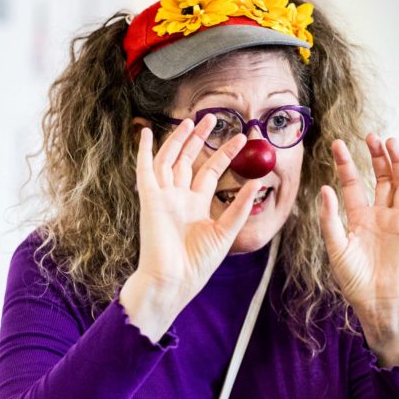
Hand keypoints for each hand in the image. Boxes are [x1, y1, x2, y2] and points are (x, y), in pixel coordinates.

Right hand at [120, 118, 260, 341]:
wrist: (175, 280)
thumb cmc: (198, 263)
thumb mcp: (225, 232)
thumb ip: (238, 207)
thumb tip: (255, 184)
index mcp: (196, 205)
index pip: (210, 171)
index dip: (225, 154)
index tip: (241, 139)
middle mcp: (179, 197)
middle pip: (189, 160)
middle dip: (201, 139)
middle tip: (214, 118)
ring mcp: (163, 196)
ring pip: (170, 159)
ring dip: (179, 140)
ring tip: (193, 120)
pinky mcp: (150, 199)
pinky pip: (144, 170)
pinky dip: (143, 151)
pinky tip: (145, 133)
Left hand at [318, 134, 398, 364]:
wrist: (379, 301)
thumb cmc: (356, 281)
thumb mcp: (336, 247)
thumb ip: (330, 218)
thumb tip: (325, 188)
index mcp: (359, 218)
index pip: (353, 184)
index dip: (346, 164)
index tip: (338, 145)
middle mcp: (380, 214)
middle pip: (380, 177)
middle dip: (375, 156)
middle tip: (369, 136)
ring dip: (397, 161)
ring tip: (390, 141)